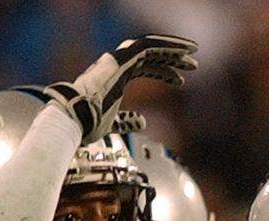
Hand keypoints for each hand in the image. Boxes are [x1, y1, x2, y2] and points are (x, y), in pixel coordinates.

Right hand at [45, 35, 197, 143]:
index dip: (164, 72)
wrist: (75, 119)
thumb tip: (143, 121)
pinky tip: (181, 51)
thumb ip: (128, 121)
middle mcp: (117, 65)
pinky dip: (165, 47)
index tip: (181, 81)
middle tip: (193, 65)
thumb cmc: (88, 124)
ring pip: (151, 48)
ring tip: (193, 54)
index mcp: (115, 78)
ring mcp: (118, 61)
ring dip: (173, 49)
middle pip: (151, 56)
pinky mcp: (119, 60)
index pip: (144, 68)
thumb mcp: (114, 124)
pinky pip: (147, 48)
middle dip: (173, 59)